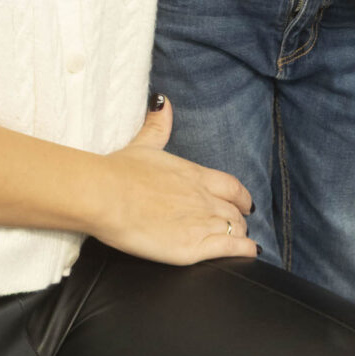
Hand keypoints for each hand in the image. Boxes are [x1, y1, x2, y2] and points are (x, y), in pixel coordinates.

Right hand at [91, 97, 258, 266]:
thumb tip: (163, 102)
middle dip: (239, 219)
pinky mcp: (193, 247)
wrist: (106, 195)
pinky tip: (249, 253)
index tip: (246, 204)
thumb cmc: (120, 170)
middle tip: (237, 225)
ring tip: (239, 241)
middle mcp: (203, 197)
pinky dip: (244, 251)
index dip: (242, 196)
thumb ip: (158, 126)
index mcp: (194, 174)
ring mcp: (201, 222)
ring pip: (235, 229)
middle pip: (235, 210)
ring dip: (240, 235)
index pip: (232, 186)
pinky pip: (230, 249)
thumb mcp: (143, 144)